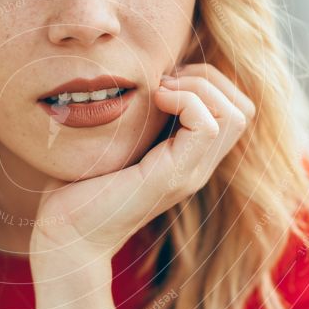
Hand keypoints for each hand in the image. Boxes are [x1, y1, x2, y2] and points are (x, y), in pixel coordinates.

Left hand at [29, 63, 255, 265]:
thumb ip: (139, 116)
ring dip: (199, 88)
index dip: (206, 82)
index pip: (234, 109)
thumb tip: (141, 76)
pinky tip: (155, 101)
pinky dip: (186, 101)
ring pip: (235, 115)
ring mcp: (189, 173)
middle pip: (242, 109)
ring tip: (160, 91)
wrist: (66, 232)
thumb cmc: (79, 186)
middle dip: (207, 79)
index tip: (162, 81)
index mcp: (188, 158)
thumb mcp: (117, 140)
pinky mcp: (172, 176)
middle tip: (163, 82)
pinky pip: (207, 126)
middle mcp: (196, 167)